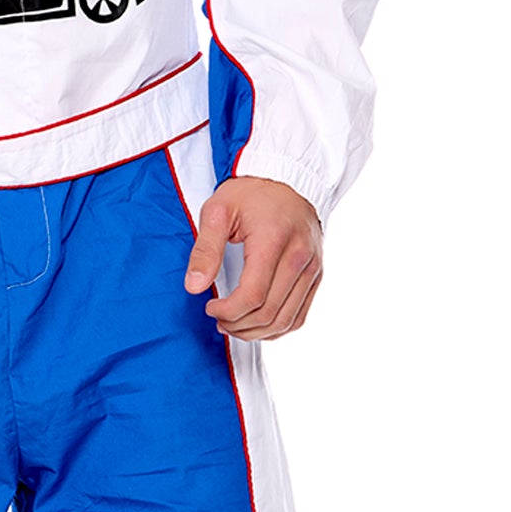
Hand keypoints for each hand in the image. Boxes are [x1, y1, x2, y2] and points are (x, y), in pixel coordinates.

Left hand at [184, 176, 322, 341]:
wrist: (288, 179)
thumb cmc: (251, 193)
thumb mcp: (218, 211)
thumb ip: (205, 250)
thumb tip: (194, 287)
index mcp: (274, 241)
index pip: (253, 296)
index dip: (228, 312)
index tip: (210, 307)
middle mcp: (299, 258)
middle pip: (269, 313)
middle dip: (238, 325)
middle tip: (217, 318)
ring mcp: (312, 268)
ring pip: (286, 321)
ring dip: (256, 332)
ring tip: (233, 325)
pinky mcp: (316, 275)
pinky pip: (300, 316)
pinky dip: (277, 328)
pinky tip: (257, 324)